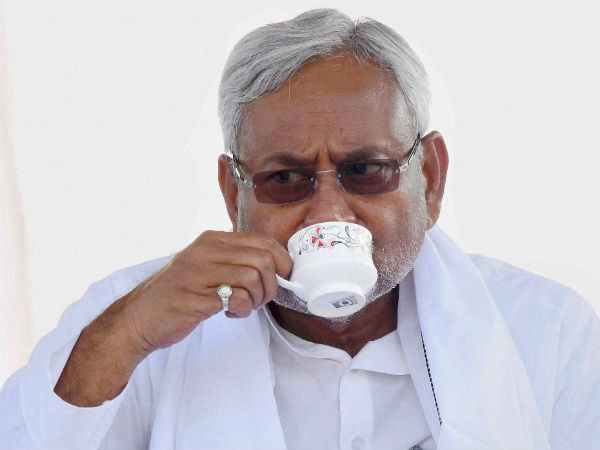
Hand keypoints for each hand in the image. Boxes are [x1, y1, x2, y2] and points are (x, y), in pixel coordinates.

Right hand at [54, 231, 291, 405]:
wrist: (137, 318)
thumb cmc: (177, 294)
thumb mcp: (203, 265)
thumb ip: (231, 258)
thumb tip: (272, 260)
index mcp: (210, 240)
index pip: (262, 241)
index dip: (282, 261)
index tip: (282, 277)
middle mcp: (204, 251)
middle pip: (262, 259)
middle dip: (271, 284)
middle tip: (260, 299)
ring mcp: (198, 273)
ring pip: (252, 277)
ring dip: (257, 299)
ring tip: (243, 307)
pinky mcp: (194, 298)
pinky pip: (236, 299)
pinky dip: (243, 309)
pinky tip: (230, 313)